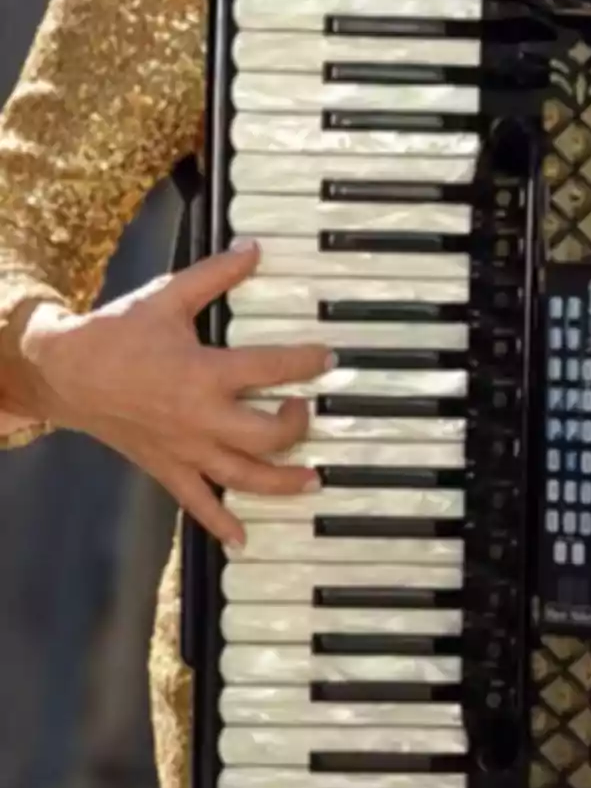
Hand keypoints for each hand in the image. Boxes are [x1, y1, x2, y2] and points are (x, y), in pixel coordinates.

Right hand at [20, 241, 329, 547]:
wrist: (65, 372)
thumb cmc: (117, 334)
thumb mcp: (168, 297)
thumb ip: (215, 275)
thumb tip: (253, 249)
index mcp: (204, 373)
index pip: (271, 369)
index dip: (306, 362)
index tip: (328, 358)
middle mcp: (200, 418)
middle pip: (267, 435)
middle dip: (297, 426)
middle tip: (307, 410)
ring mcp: (185, 449)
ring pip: (244, 477)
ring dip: (283, 482)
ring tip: (312, 480)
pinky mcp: (166, 468)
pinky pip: (198, 504)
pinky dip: (221, 523)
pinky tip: (242, 537)